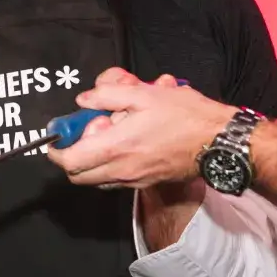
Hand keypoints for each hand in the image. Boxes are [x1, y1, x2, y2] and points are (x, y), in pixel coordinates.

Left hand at [47, 76, 232, 188]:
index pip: (70, 161)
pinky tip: (128, 140)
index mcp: (117, 148)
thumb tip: (84, 99)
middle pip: (79, 175)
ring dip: (94, 159)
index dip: (57, 151)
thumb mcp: (145, 94)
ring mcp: (134, 180)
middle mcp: (122, 170)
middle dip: (74, 155)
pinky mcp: (146, 182)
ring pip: (97, 178)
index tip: (58, 136)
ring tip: (111, 134)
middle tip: (89, 131)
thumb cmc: (186, 116)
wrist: (219, 141)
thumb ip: (108, 95)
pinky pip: (116, 178)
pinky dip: (112, 163)